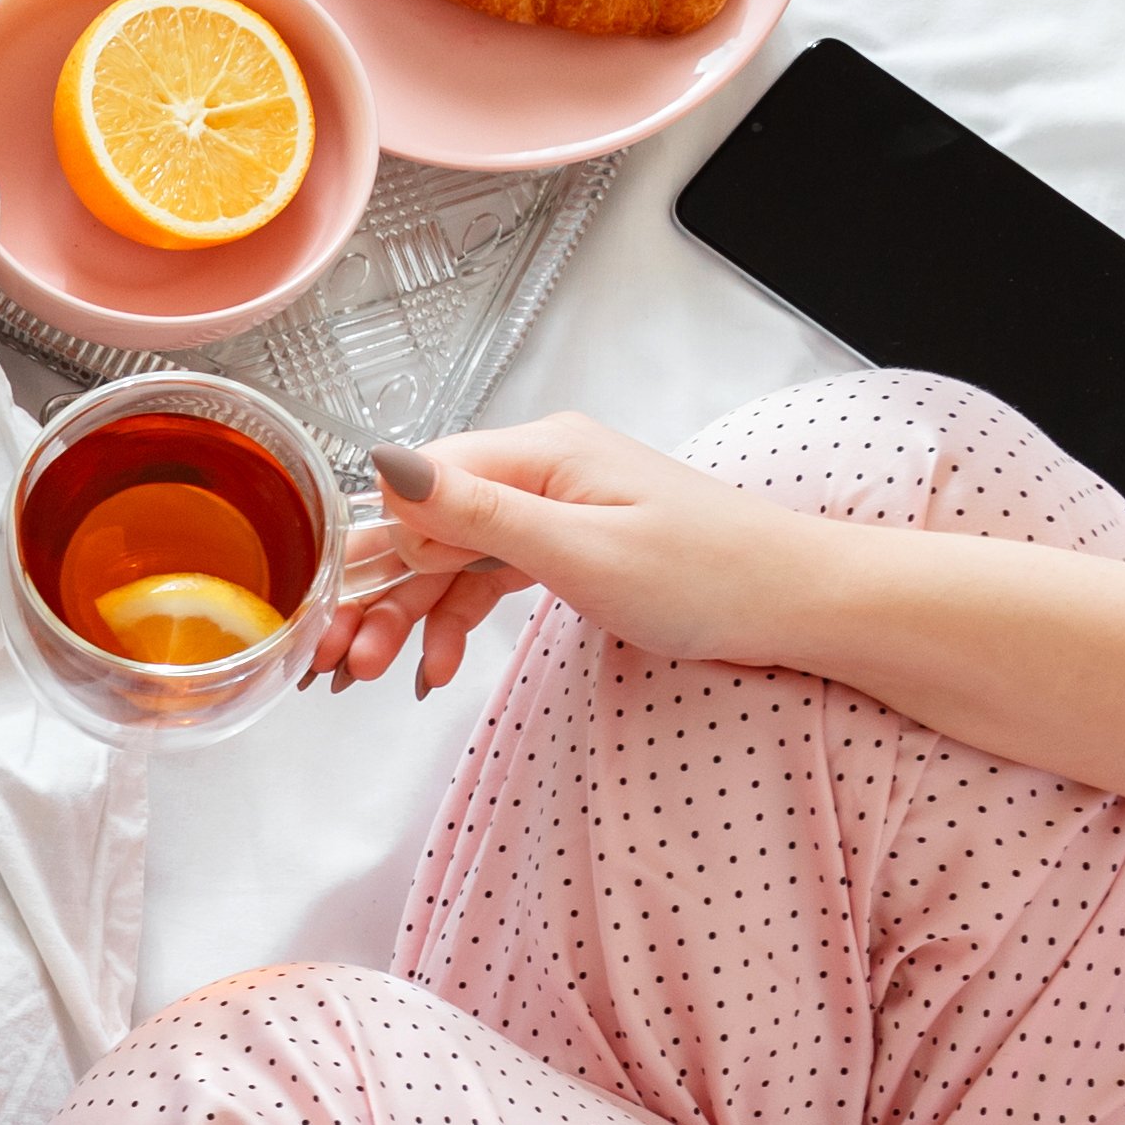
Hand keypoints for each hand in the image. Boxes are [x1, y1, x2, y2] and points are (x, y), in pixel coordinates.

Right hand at [314, 411, 872, 694]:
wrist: (797, 602)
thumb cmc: (710, 575)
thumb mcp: (580, 552)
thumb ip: (478, 513)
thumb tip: (387, 464)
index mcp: (542, 452)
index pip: (420, 482)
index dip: (367, 545)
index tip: (327, 606)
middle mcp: (542, 467)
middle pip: (426, 524)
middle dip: (375, 593)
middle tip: (338, 661)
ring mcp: (556, 505)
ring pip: (450, 555)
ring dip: (408, 613)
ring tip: (375, 673)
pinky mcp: (569, 542)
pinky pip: (488, 574)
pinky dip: (457, 617)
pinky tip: (438, 664)